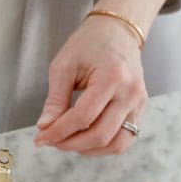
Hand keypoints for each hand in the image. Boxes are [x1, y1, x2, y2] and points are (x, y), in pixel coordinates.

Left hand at [34, 17, 147, 154]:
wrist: (117, 31)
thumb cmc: (89, 44)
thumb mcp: (64, 66)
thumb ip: (55, 100)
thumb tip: (45, 127)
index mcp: (112, 77)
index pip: (83, 117)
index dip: (59, 132)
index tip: (41, 138)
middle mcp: (130, 93)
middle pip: (100, 135)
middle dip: (71, 144)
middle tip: (51, 141)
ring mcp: (139, 104)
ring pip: (116, 144)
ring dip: (88, 150)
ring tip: (67, 142)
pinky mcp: (140, 110)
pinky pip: (124, 140)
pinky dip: (103, 146)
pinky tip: (85, 139)